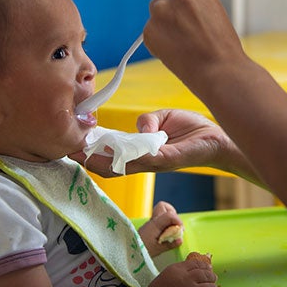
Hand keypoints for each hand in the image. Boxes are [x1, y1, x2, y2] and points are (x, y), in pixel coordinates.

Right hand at [76, 109, 231, 177]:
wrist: (218, 138)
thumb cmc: (191, 129)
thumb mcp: (163, 118)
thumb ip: (147, 121)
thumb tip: (138, 128)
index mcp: (141, 152)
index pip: (111, 157)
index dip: (91, 153)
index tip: (72, 143)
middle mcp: (145, 162)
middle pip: (111, 167)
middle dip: (89, 160)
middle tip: (69, 150)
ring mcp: (156, 162)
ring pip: (124, 166)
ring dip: (103, 160)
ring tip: (84, 152)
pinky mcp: (169, 159)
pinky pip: (147, 158)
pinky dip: (132, 153)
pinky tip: (118, 147)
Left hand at [139, 201, 182, 257]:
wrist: (130, 251)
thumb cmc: (142, 250)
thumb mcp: (158, 249)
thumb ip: (170, 244)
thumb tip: (180, 240)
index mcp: (155, 225)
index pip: (169, 215)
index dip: (177, 220)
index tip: (180, 229)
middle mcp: (153, 220)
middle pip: (163, 206)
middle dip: (173, 213)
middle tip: (176, 226)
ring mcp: (151, 222)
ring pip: (161, 211)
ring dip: (169, 217)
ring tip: (172, 229)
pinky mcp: (150, 226)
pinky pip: (160, 218)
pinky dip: (165, 223)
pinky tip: (166, 232)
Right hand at [143, 255, 217, 286]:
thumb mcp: (168, 274)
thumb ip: (181, 271)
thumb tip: (196, 271)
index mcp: (178, 269)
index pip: (196, 264)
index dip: (204, 266)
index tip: (208, 268)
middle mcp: (186, 278)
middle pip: (205, 274)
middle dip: (211, 275)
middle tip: (214, 277)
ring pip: (208, 286)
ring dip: (212, 286)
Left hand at [145, 0, 247, 90]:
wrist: (220, 71)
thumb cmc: (221, 44)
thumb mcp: (211, 6)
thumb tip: (168, 0)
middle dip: (167, 10)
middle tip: (187, 30)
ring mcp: (160, 11)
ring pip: (155, 15)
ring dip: (164, 26)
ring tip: (185, 42)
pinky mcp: (149, 31)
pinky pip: (150, 33)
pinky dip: (159, 41)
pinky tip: (177, 51)